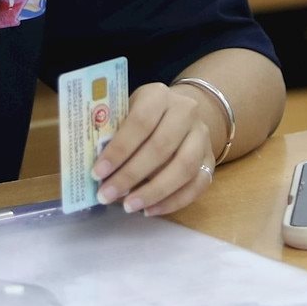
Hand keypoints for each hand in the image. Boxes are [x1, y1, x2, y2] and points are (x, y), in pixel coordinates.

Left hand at [91, 83, 219, 217]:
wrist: (180, 113)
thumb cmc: (142, 117)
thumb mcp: (125, 112)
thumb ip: (112, 133)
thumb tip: (96, 170)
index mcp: (158, 95)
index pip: (140, 122)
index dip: (119, 149)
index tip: (98, 173)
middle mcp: (185, 112)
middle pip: (160, 147)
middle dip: (131, 175)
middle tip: (107, 195)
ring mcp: (202, 136)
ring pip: (183, 168)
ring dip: (153, 192)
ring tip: (128, 206)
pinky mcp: (210, 160)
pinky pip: (196, 185)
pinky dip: (172, 202)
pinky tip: (149, 210)